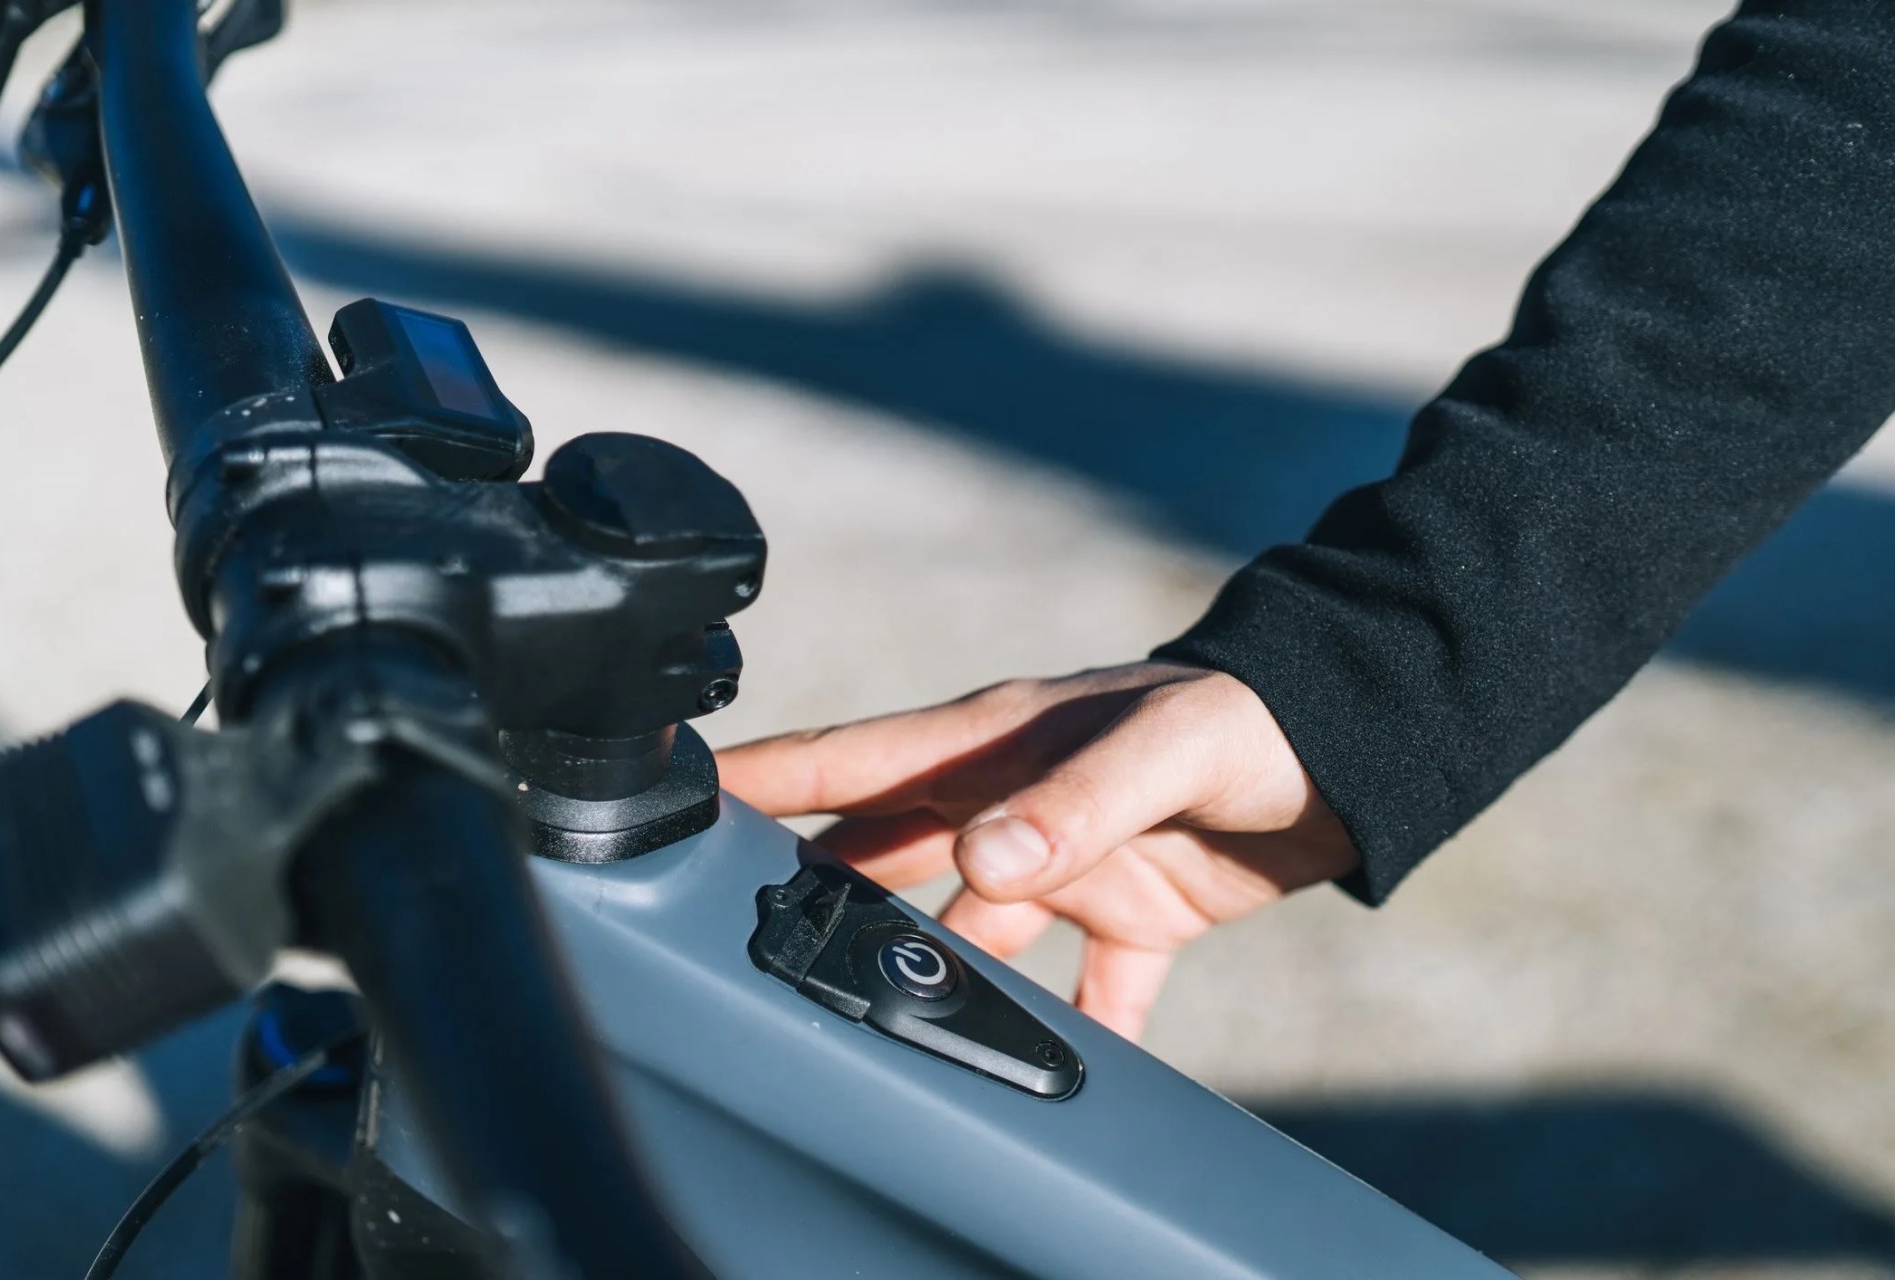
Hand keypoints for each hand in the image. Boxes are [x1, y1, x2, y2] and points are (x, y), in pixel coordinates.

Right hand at [716, 662, 1358, 1039]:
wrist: (1358, 746)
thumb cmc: (1251, 717)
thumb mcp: (1165, 746)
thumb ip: (1077, 801)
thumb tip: (983, 860)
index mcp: (999, 745)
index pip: (854, 761)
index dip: (763, 778)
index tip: (675, 794)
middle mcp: (1012, 805)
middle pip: (880, 852)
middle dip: (810, 888)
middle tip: (731, 935)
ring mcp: (1067, 863)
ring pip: (962, 931)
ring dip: (922, 974)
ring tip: (859, 1026)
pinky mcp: (1132, 917)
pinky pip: (1082, 992)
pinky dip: (1067, 1036)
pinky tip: (1046, 1086)